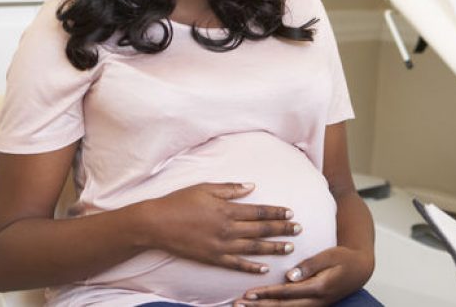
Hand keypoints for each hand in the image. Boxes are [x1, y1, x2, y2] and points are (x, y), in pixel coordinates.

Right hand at [138, 182, 300, 273]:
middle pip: (261, 230)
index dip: (277, 212)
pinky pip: (236, 264)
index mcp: (227, 209)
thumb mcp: (205, 188)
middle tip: (299, 229)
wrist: (156, 224)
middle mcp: (228, 228)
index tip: (291, 213)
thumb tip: (252, 186)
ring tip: (290, 247)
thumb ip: (230, 188)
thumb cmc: (179, 202)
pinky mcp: (212, 258)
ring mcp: (221, 245)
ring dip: (273, 248)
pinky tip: (265, 268)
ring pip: (254, 248)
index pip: (259, 211)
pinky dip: (252, 267)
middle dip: (282, 229)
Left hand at [234, 246, 373, 306]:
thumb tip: (289, 276)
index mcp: (318, 288)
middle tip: (238, 304)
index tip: (248, 293)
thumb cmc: (343, 259)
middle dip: (259, 306)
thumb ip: (310, 265)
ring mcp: (314, 306)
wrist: (360, 270)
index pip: (287, 293)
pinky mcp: (312, 306)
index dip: (266, 294)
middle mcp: (315, 302)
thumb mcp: (330, 256)